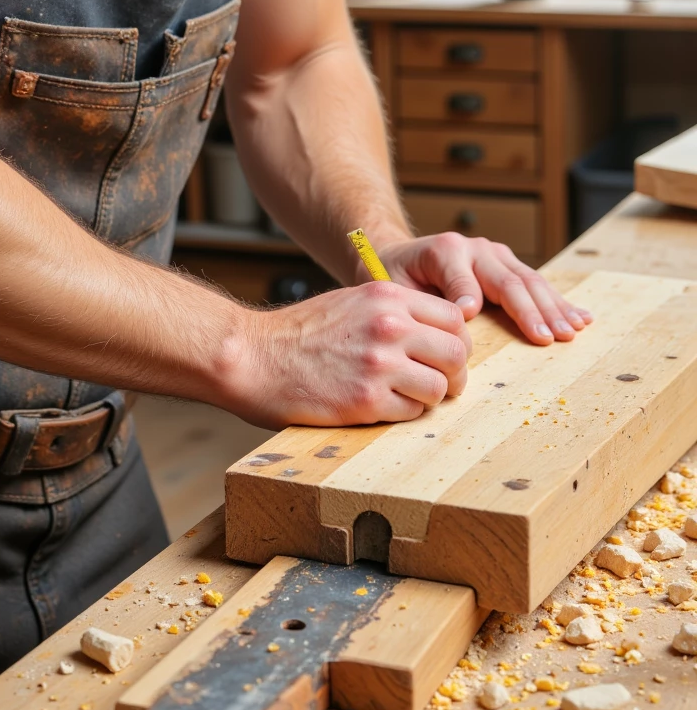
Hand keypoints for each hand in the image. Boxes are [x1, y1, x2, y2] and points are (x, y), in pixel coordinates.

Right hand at [238, 281, 471, 427]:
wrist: (253, 356)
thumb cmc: (298, 333)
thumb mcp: (350, 302)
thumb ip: (393, 312)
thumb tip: (433, 335)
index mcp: (386, 296)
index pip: (455, 318)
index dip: (455, 341)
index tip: (444, 355)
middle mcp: (389, 325)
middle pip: (457, 353)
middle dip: (453, 373)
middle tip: (439, 384)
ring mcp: (380, 364)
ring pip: (440, 387)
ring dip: (429, 397)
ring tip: (406, 397)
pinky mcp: (367, 400)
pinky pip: (412, 413)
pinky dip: (404, 414)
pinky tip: (381, 406)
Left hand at [376, 232, 592, 345]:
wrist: (398, 257)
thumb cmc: (395, 278)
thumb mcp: (395, 286)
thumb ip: (423, 297)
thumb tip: (467, 312)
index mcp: (446, 251)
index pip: (468, 282)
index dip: (475, 302)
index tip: (485, 325)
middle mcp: (475, 248)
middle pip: (509, 282)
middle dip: (532, 311)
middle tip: (551, 339)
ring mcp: (495, 254)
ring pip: (530, 282)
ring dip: (554, 308)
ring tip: (572, 330)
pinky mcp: (507, 264)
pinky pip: (536, 284)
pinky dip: (560, 302)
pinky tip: (582, 316)